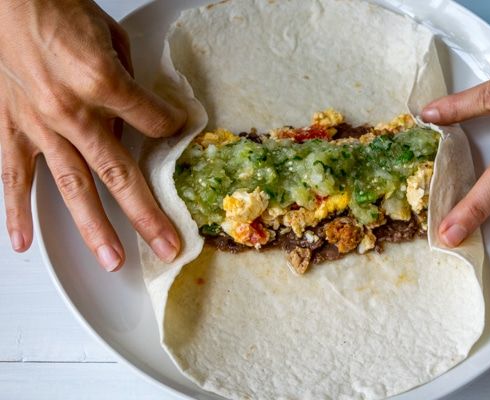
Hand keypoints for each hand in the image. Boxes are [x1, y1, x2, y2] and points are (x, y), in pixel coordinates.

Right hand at [0, 0, 186, 269]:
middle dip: (146, 215)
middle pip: (120, 175)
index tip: (176, 132)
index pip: (154, 123)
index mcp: (102, 83)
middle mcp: (72, 112)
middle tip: (166, 246)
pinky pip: (14, 177)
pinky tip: (25, 242)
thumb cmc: (54, 7)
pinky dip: (16, 211)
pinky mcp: (10, 128)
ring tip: (112, 260)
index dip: (170, 128)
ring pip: (73, 187)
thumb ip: (128, 82)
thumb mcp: (109, 37)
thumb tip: (138, 111)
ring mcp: (39, 126)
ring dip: (94, 228)